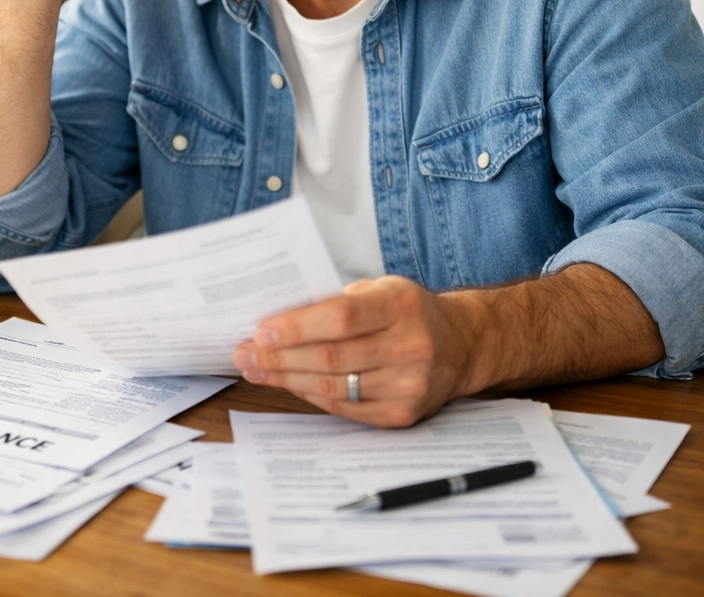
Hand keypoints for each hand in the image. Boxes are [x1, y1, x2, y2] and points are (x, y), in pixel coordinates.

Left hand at [231, 276, 479, 427]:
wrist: (460, 345)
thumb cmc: (407, 311)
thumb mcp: (380, 288)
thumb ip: (338, 301)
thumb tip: (278, 319)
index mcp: (400, 305)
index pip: (340, 318)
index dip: (296, 327)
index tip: (260, 331)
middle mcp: (409, 346)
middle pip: (330, 357)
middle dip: (278, 357)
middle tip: (243, 353)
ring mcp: (408, 385)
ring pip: (332, 386)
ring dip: (286, 379)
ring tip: (255, 368)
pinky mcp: (403, 414)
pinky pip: (345, 408)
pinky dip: (311, 395)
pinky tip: (288, 383)